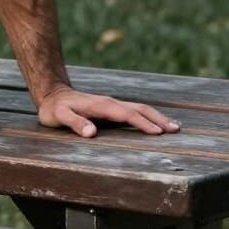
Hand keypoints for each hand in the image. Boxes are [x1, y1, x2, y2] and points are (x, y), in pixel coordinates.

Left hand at [37, 85, 180, 138]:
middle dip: (158, 118)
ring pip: (139, 109)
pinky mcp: (111, 109)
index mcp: (101, 105)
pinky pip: (134, 112)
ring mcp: (112, 105)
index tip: (158, 132)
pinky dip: (148, 117)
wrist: (52, 95)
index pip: (126, 114)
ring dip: (157, 117)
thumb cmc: (54, 109)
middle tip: (176, 129)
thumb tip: (91, 133)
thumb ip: (74, 122)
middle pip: (139, 109)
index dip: (142, 123)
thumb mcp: (59, 116)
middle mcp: (110, 103)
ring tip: (174, 127)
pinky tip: (156, 124)